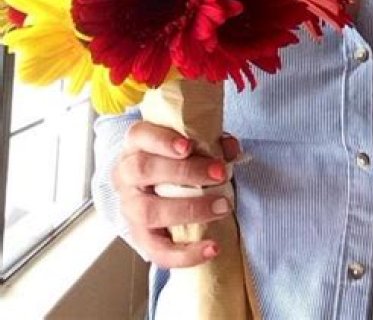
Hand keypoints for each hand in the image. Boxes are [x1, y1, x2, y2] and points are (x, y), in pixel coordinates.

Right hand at [112, 120, 240, 267]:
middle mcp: (125, 174)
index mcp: (137, 144)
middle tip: (220, 174)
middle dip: (185, 172)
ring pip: (148, 211)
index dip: (162, 141)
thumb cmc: (177, 158)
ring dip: (188, 209)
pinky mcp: (140, 236)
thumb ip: (212, 142)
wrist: (158, 185)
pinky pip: (157, 251)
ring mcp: (129, 207)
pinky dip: (185, 253)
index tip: (188, 146)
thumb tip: (230, 148)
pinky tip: (212, 248)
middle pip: (143, 170)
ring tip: (222, 207)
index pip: (140, 135)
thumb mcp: (193, 143)